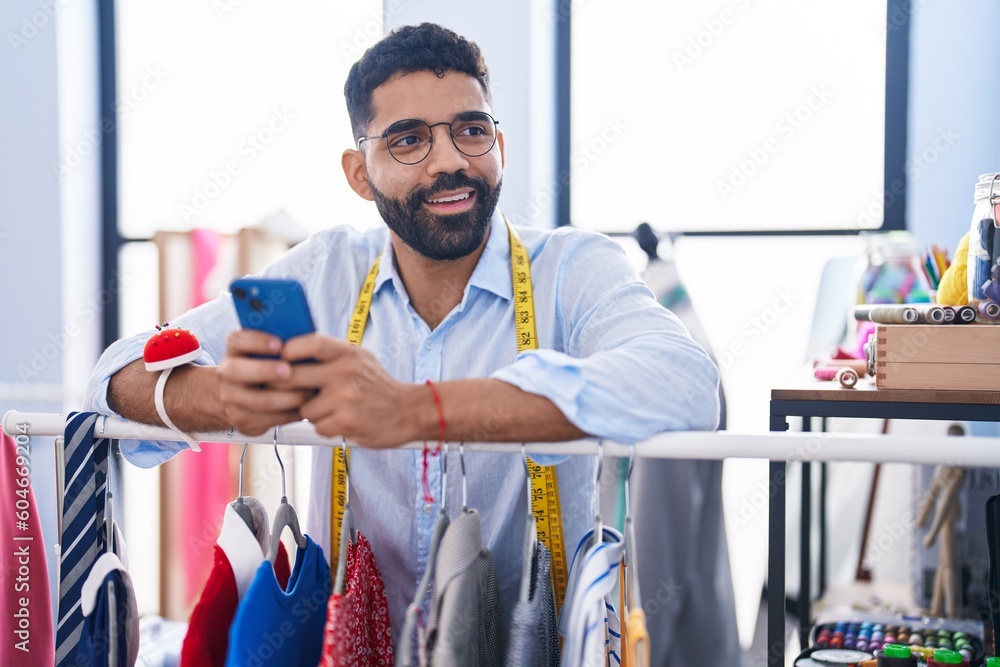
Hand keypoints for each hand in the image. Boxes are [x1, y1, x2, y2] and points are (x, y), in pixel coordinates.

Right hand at [217, 330, 312, 435]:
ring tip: (306, 393)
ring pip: (257, 400)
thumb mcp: (265, 353)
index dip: (258, 341)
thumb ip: (281, 346)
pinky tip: (304, 408)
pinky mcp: (242, 419)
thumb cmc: (263, 368)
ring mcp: (231, 398)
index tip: (279, 344)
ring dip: (285, 398)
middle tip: (289, 371)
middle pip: (237, 370)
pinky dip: (289, 414)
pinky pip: (267, 419)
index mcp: (235, 350)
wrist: (237, 397)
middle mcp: (227, 372)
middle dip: (265, 371)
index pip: (238, 340)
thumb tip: (306, 341)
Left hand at [281, 334, 426, 447]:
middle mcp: (346, 373)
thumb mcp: (360, 359)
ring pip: (303, 408)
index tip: (283, 359)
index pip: (310, 343)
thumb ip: (331, 354)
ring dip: (311, 412)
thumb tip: (290, 351)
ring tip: (330, 408)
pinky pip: (317, 426)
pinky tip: (339, 420)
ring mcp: (345, 399)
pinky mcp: (346, 422)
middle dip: (286, 386)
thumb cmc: (378, 386)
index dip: (288, 351)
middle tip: (291, 390)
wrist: (409, 411)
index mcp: (348, 353)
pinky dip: (325, 426)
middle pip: (293, 377)